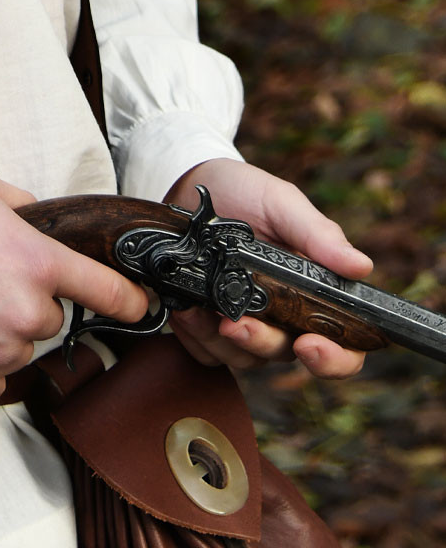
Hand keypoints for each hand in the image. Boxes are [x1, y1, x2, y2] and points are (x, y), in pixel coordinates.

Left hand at [164, 158, 371, 380]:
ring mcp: (247, 323)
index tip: (310, 345)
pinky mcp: (209, 327)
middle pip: (287, 355)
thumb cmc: (246, 193)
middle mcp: (285, 316)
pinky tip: (185, 309)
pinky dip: (196, 336)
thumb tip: (362, 267)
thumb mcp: (282, 204)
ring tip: (201, 306)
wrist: (192, 188)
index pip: (345, 345)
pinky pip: (208, 352)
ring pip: (245, 359)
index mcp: (315, 292)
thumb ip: (318, 234)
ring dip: (222, 340)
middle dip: (262, 343)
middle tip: (237, 324)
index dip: (335, 359)